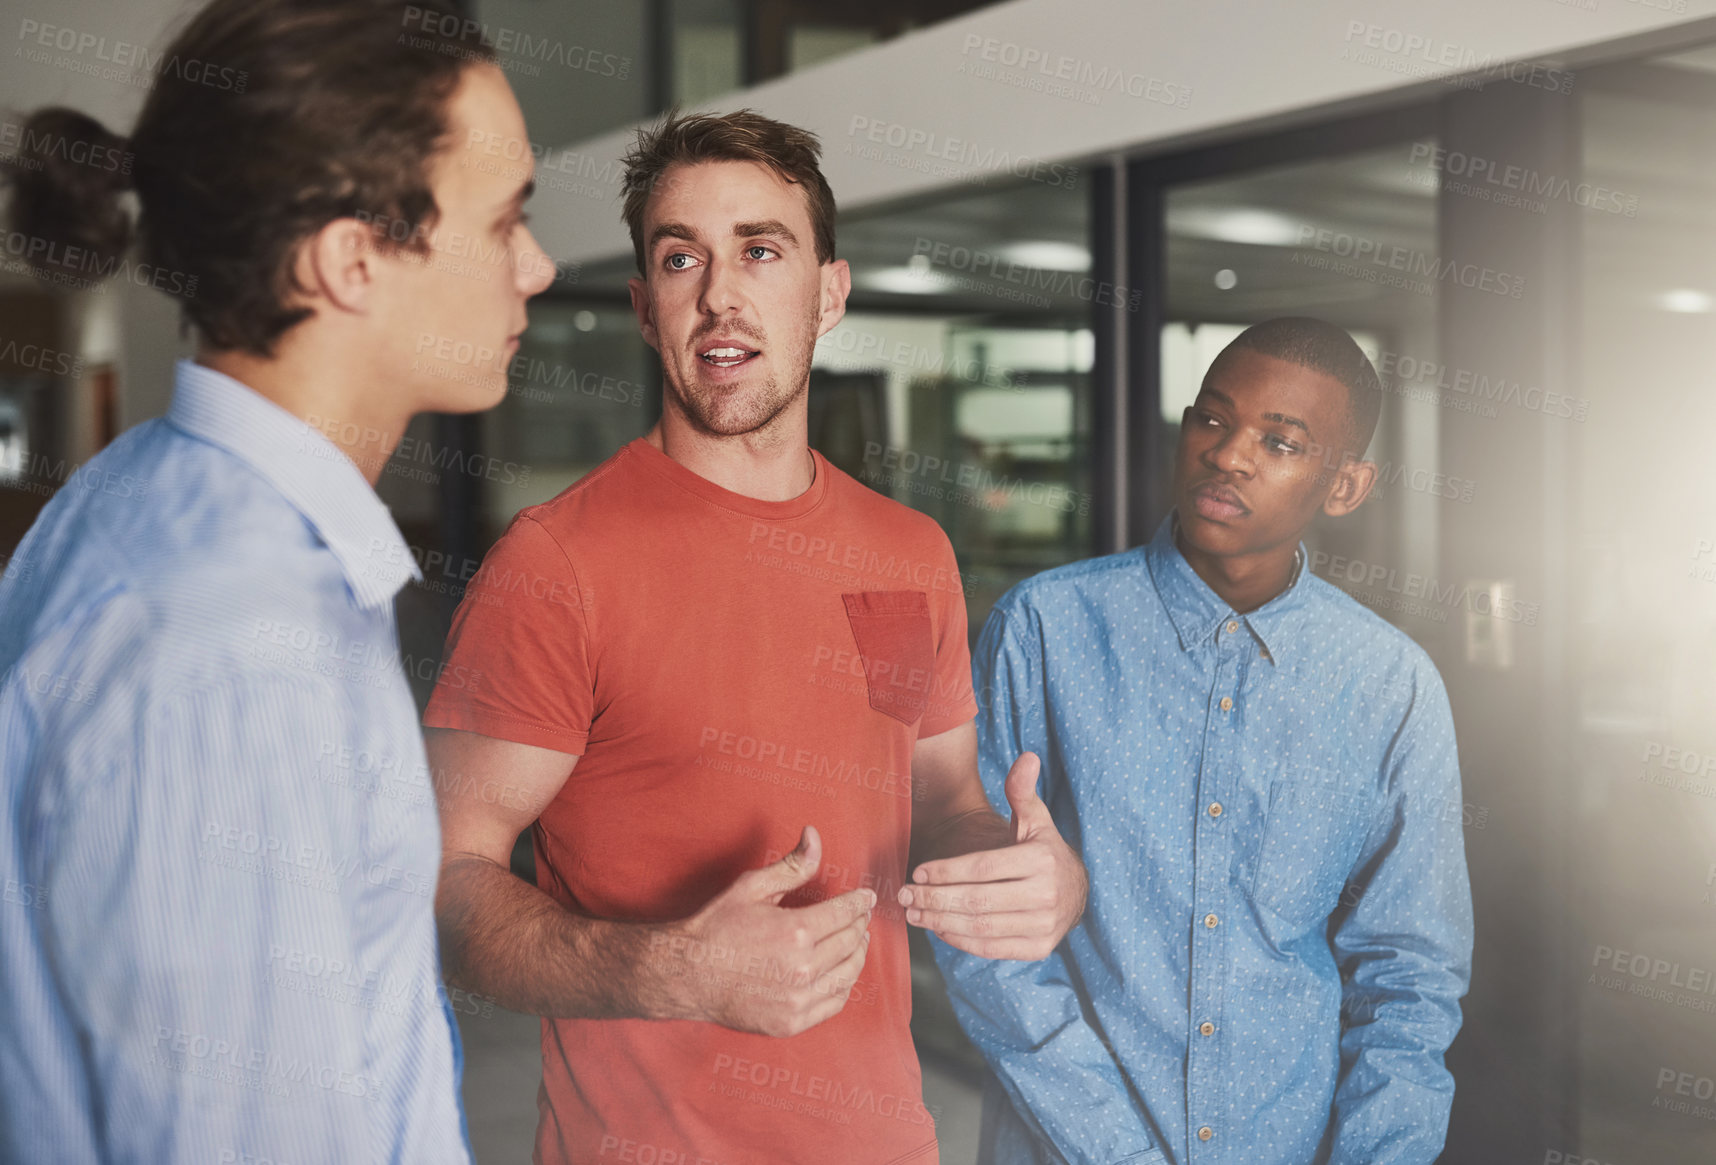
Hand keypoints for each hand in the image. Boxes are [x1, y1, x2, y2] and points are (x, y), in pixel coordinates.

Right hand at [657, 826, 874, 1036]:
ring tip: (856, 941)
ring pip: (848, 974)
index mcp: (795, 931)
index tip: (866, 897)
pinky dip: (844, 985)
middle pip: (850, 942)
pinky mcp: (792, 1021)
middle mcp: (802, 967)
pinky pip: (834, 1002)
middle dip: (860, 924)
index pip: (845, 913)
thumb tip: (815, 836)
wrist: (687, 974)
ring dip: (857, 954)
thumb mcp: (752, 887)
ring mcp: (798, 998)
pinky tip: (841, 972)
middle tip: (860, 916)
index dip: (859, 902)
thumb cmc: (716, 928)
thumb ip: (791, 865)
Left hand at [897, 752, 1087, 959]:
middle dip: (935, 899)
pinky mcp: (1039, 949)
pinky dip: (961, 941)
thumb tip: (1026, 758)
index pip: (983, 868)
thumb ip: (1022, 791)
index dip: (947, 871)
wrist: (1076, 890)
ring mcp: (1044, 926)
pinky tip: (938, 928)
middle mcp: (1046, 895)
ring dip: (941, 921)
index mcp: (1041, 860)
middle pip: (978, 900)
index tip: (918, 872)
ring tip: (913, 913)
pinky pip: (992, 948)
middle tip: (905, 894)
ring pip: (981, 927)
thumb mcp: (1036, 818)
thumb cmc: (1043, 850)